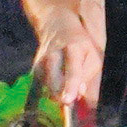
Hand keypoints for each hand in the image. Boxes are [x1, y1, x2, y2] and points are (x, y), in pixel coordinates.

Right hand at [30, 9, 102, 126]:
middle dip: (62, 95)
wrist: (54, 26)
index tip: (67, 100)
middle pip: (54, 83)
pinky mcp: (34, 70)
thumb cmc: (79, 43)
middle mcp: (52, 55)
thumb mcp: (92, 54)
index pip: (72, 70)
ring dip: (59, 92)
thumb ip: (88, 74)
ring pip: (48, 87)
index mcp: (72, 48)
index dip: (70, 86)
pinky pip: (44, 87)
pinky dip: (53, 89)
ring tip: (65, 80)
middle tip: (69, 99)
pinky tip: (57, 79)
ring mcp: (40, 62)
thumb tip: (78, 93)